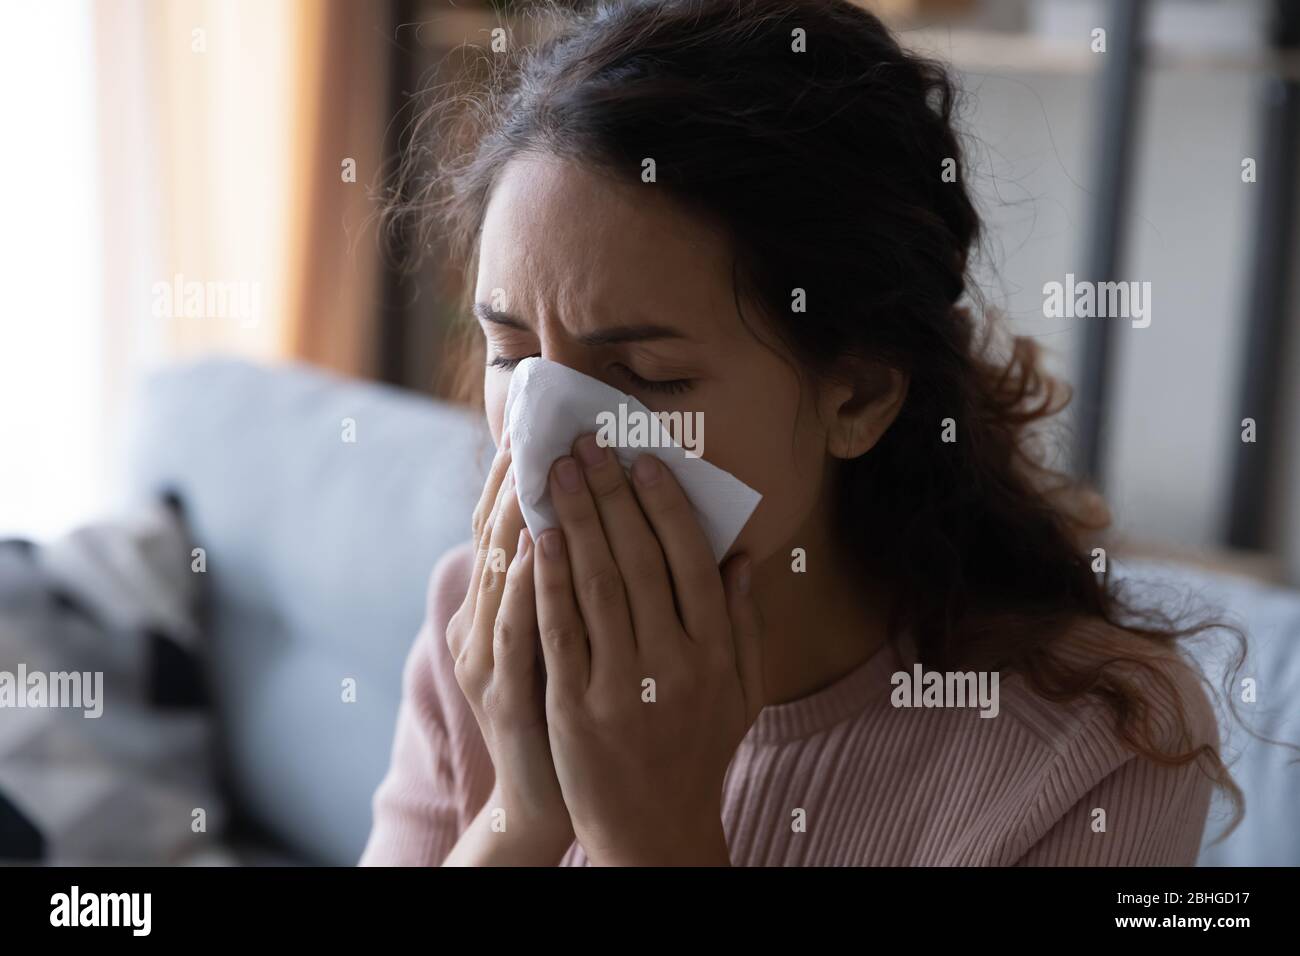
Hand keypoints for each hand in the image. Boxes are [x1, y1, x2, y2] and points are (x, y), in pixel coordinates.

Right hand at [443, 434, 573, 864]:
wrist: (549, 796)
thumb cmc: (569, 710)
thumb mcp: (567, 636)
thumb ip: (577, 581)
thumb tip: (602, 516)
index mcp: (498, 607)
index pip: (507, 525)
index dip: (517, 472)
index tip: (538, 420)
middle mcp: (479, 622)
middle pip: (495, 534)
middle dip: (515, 476)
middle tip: (535, 421)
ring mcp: (485, 656)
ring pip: (500, 570)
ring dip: (519, 512)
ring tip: (538, 461)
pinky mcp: (503, 691)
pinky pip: (516, 626)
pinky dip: (526, 580)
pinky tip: (542, 541)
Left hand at [532, 433, 764, 865]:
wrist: (655, 830)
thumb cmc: (698, 751)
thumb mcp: (741, 694)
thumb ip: (744, 625)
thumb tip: (743, 557)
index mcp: (717, 656)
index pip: (692, 563)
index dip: (666, 508)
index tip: (644, 461)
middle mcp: (676, 667)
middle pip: (640, 563)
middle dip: (612, 497)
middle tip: (588, 447)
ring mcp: (624, 689)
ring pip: (597, 587)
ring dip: (576, 522)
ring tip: (558, 474)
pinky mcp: (576, 711)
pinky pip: (560, 631)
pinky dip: (548, 579)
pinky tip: (537, 537)